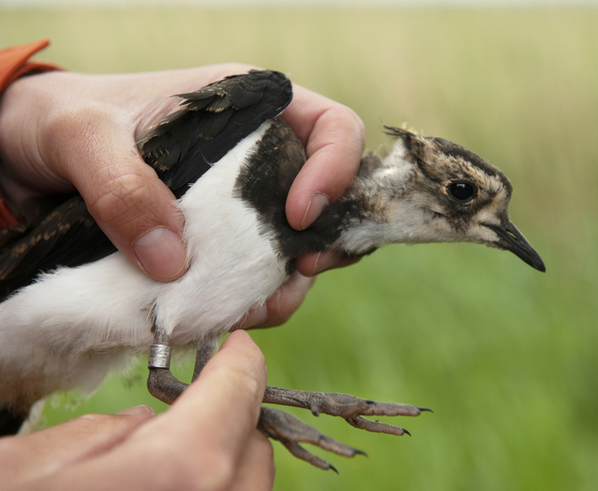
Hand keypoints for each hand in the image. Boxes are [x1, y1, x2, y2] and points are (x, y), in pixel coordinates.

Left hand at [0, 65, 364, 327]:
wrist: (33, 157)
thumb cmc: (62, 122)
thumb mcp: (81, 136)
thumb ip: (122, 186)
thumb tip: (173, 261)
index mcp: (250, 107)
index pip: (333, 128)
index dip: (335, 171)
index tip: (298, 215)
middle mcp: (260, 156)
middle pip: (332, 198)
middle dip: (325, 241)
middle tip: (298, 270)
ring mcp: (244, 204)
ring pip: (299, 247)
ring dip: (289, 283)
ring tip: (256, 307)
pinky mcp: (222, 244)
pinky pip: (259, 277)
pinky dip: (255, 301)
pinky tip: (229, 313)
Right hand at [0, 331, 272, 490]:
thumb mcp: (17, 471)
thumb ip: (87, 438)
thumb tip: (136, 426)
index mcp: (173, 474)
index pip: (236, 396)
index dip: (241, 362)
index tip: (237, 344)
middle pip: (253, 450)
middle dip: (235, 416)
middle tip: (201, 400)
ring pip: (250, 489)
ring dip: (228, 463)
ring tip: (177, 452)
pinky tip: (170, 488)